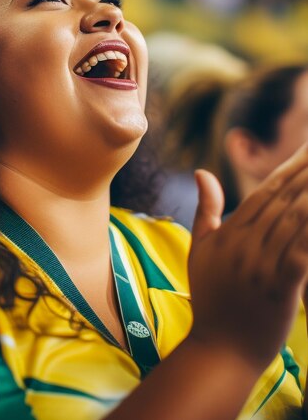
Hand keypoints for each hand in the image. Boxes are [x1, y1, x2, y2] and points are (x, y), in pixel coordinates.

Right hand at [188, 143, 307, 371]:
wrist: (218, 349)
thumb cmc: (211, 298)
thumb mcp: (200, 249)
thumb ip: (206, 209)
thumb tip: (202, 170)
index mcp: (229, 233)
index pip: (264, 192)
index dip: (289, 168)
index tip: (307, 148)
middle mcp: (245, 244)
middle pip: (284, 200)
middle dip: (307, 172)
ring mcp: (261, 265)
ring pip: (295, 220)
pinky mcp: (279, 288)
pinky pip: (301, 254)